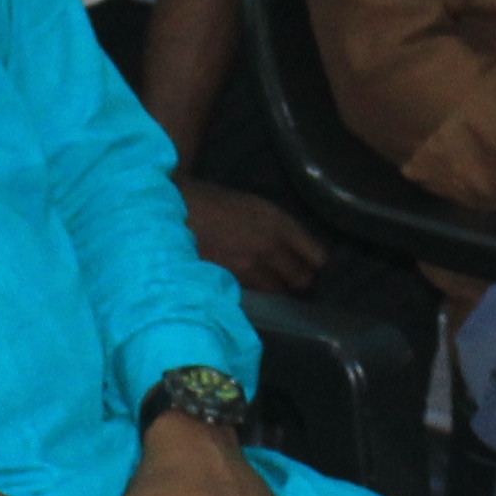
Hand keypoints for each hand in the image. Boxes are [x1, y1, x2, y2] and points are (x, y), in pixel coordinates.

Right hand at [177, 176, 326, 295]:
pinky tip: (254, 289)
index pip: (316, 255)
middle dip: (303, 282)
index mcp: (278, 223)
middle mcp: (270, 247)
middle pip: (302, 280)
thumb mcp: (254, 205)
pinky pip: (256, 295)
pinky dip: (259, 294)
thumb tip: (293, 247)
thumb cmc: (214, 200)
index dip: (318, 263)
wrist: (177, 210)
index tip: (316, 266)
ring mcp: (250, 268)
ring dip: (281, 291)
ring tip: (277, 287)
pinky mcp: (231, 281)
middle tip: (300, 281)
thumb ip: (277, 227)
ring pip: (279, 292)